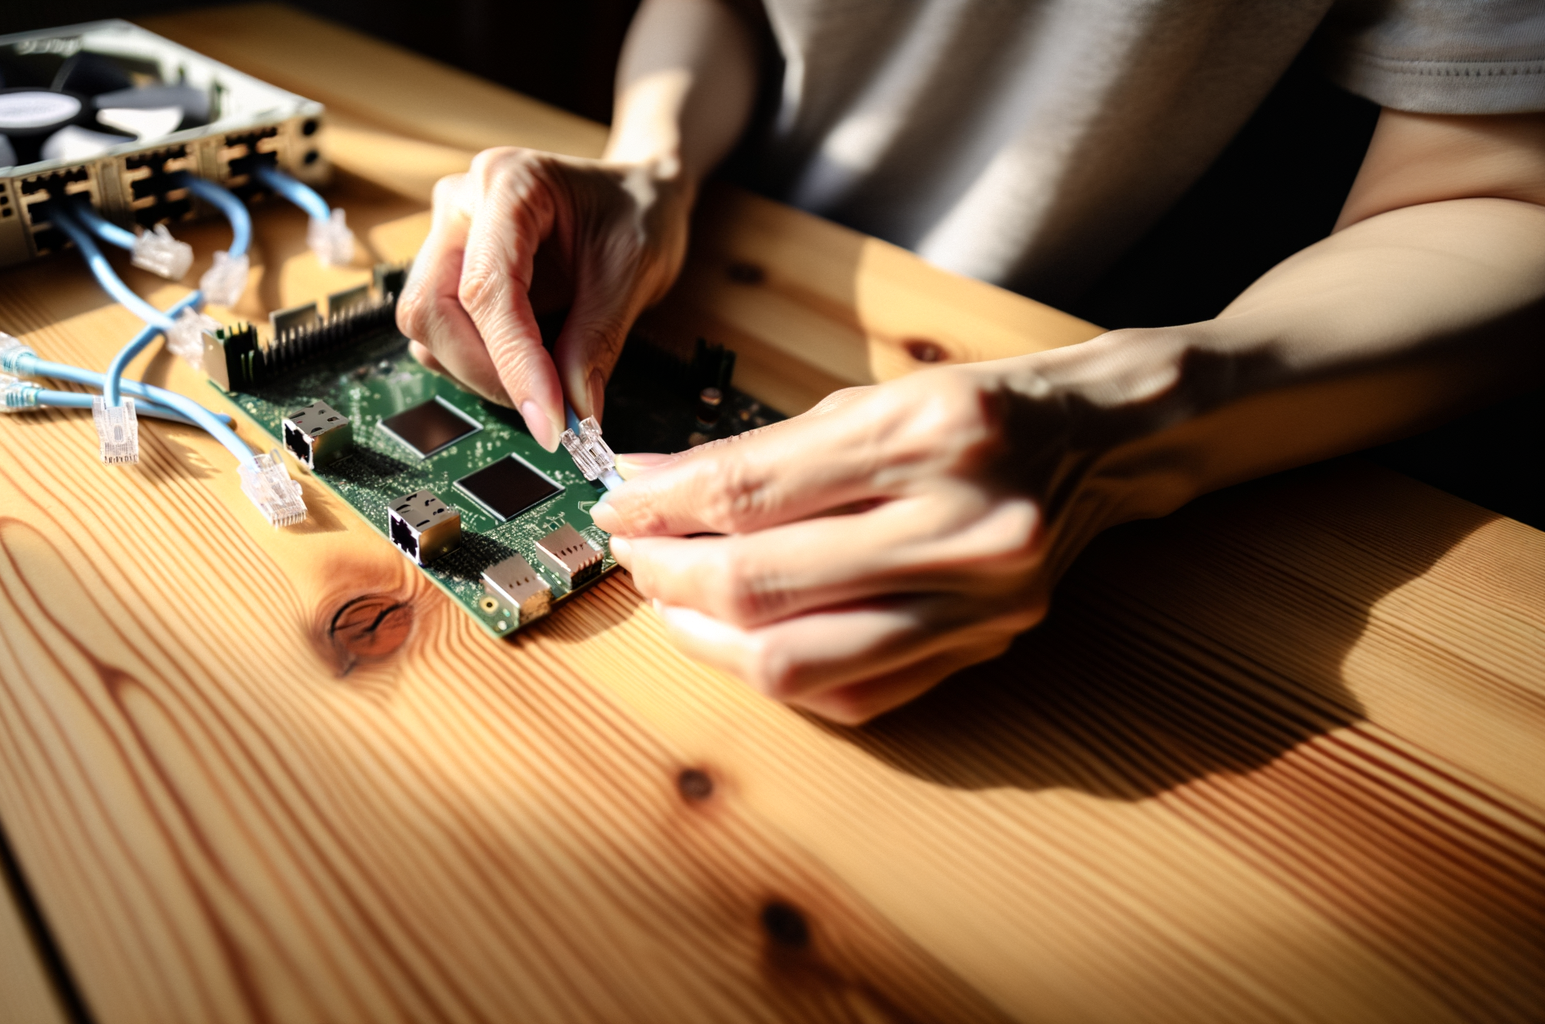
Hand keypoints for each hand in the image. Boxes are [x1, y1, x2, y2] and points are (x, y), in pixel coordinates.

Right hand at [396, 146, 692, 448]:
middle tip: (549, 408)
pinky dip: (480, 364)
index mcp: (509, 183)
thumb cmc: (637, 215)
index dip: (513, 362)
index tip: (549, 420)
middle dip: (486, 372)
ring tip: (547, 378)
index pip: (486, 288)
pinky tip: (528, 361)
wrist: (636, 195)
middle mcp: (461, 204)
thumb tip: (574, 412)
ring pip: (427, 329)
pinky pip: (439, 334)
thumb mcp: (634, 272)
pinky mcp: (446, 270)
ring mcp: (446, 236)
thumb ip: (597, 341)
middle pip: (431, 309)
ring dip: (481, 372)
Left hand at [590, 366, 1085, 723]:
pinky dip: (775, 671)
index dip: (661, 506)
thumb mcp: (870, 401)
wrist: (1105, 444)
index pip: (751, 488)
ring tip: (675, 601)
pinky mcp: (984, 650)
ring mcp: (981, 602)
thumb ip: (759, 452)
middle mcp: (964, 523)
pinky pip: (849, 694)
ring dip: (707, 638)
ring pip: (795, 661)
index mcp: (930, 432)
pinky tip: (742, 637)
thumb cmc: (978, 411)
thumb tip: (644, 486)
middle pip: (761, 585)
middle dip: (668, 575)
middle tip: (635, 555)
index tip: (615, 505)